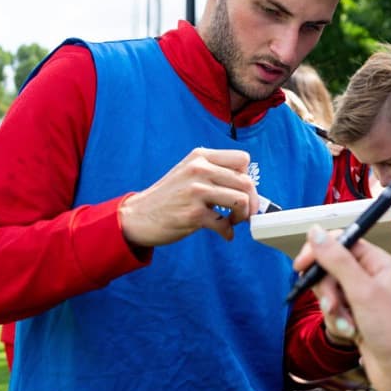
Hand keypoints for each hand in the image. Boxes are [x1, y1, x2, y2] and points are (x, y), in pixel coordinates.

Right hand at [120, 148, 259, 246]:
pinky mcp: (193, 214)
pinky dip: (228, 232)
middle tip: (244, 213)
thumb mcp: (189, 172)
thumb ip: (215, 172)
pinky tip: (224, 234)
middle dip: (252, 201)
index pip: (242, 159)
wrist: (138, 216)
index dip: (248, 177)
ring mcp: (196, 191)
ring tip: (233, 221)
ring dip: (243, 216)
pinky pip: (225, 224)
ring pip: (241, 200)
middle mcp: (199, 170)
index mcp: (200, 157)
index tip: (242, 191)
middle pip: (246, 182)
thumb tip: (248, 187)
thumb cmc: (169, 196)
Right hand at [302, 226, 390, 390]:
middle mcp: (370, 277)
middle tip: (335, 306)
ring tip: (349, 327)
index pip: (340, 243)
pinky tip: (352, 336)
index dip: (319, 252)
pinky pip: (334, 313)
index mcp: (377, 263)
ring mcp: (362, 300)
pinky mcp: (356, 319)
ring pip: (329, 293)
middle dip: (327, 290)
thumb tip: (315, 231)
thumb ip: (337, 261)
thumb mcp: (362, 291)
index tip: (301, 266)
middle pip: (330, 269)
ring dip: (333, 311)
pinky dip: (337, 324)